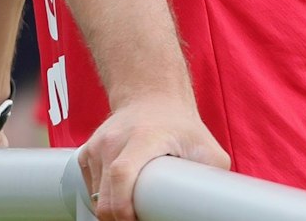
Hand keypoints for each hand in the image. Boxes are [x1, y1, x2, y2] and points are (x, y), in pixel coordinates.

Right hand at [76, 93, 228, 220]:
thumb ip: (211, 175)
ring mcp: (97, 145)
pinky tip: (120, 194)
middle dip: (118, 219)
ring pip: (96, 196)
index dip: (123, 207)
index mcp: (143, 137)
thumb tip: (218, 205)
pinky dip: (102, 198)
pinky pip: (90, 187)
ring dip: (112, 209)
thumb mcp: (204, 146)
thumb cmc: (179, 124)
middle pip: (104, 195)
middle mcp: (114, 140)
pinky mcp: (87, 151)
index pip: (121, 174)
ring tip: (134, 205)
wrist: (152, 96)